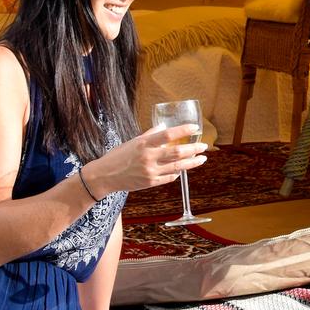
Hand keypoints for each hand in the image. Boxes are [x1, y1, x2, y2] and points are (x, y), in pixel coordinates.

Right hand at [87, 124, 205, 194]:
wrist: (105, 176)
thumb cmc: (118, 156)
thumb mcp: (133, 142)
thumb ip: (150, 135)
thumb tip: (164, 127)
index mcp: (144, 144)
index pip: (168, 135)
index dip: (183, 130)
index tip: (194, 128)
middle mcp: (149, 157)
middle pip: (177, 152)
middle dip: (193, 149)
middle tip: (203, 146)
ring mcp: (150, 171)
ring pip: (177, 167)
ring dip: (192, 162)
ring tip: (202, 158)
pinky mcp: (151, 183)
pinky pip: (169, 178)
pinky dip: (178, 173)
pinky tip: (183, 169)